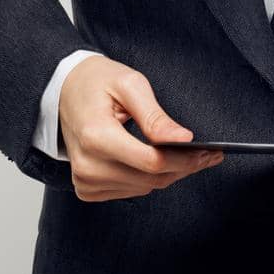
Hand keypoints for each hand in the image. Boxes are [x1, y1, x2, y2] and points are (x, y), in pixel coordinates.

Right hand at [57, 55, 224, 201]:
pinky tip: (159, 161)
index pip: (151, 161)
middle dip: (184, 167)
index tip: (211, 152)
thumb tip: (183, 139)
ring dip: (169, 174)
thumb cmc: (97, 82)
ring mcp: (84, 180)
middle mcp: (86, 165)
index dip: (185, 160)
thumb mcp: (129, 85)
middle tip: (210, 154)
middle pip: (150, 179)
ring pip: (144, 188)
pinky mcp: (86, 189)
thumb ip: (155, 115)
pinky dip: (148, 178)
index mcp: (95, 136)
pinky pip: (130, 191)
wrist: (63, 91)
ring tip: (190, 156)